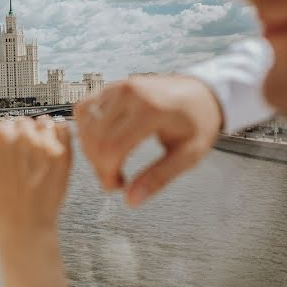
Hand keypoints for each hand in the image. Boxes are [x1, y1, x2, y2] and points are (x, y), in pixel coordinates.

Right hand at [0, 114, 71, 242]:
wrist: (25, 227)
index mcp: (1, 136)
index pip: (7, 125)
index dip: (6, 143)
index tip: (7, 161)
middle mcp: (24, 136)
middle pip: (26, 123)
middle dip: (23, 137)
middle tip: (21, 163)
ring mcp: (46, 145)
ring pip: (45, 124)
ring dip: (42, 134)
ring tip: (36, 159)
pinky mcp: (64, 155)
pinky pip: (64, 131)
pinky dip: (59, 136)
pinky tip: (50, 154)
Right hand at [75, 75, 221, 206]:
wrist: (201, 93)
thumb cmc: (198, 122)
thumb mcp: (187, 155)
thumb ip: (159, 178)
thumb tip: (132, 200)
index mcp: (151, 109)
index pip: (113, 146)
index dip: (107, 173)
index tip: (115, 186)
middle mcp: (130, 93)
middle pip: (96, 137)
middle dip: (99, 165)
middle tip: (113, 179)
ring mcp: (119, 87)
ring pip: (86, 123)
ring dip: (90, 148)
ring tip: (110, 162)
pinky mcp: (111, 86)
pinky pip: (85, 108)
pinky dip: (87, 129)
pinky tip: (102, 142)